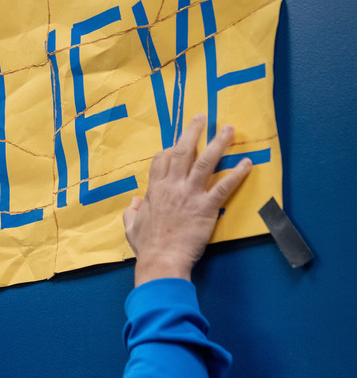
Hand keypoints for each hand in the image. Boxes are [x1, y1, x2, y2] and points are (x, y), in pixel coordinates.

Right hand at [122, 114, 252, 286]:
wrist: (162, 260)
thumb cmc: (147, 246)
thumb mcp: (131, 227)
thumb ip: (132, 212)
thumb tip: (135, 203)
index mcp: (154, 190)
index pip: (161, 160)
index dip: (169, 150)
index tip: (175, 146)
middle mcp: (172, 187)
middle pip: (182, 152)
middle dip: (192, 132)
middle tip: (202, 117)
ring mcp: (190, 195)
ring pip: (205, 162)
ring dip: (218, 143)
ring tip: (229, 129)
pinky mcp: (206, 207)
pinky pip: (224, 186)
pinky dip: (236, 174)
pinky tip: (246, 163)